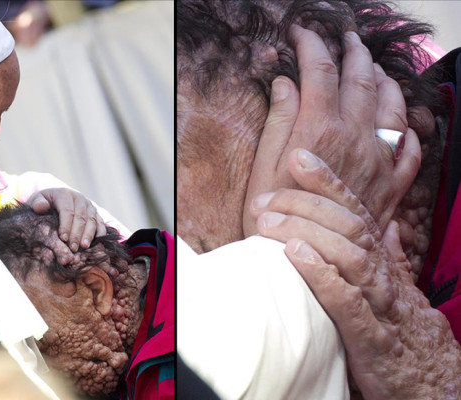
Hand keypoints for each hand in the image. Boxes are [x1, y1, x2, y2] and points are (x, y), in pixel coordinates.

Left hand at [27, 188, 106, 253]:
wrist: (52, 200)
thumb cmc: (43, 204)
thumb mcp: (36, 201)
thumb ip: (37, 203)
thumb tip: (40, 207)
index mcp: (64, 194)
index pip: (67, 211)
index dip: (66, 225)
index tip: (63, 239)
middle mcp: (79, 197)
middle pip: (81, 217)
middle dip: (77, 234)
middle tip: (73, 248)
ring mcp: (89, 205)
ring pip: (92, 220)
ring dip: (89, 234)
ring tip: (84, 247)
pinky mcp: (95, 212)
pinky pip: (100, 222)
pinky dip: (100, 232)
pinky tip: (97, 243)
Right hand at [243, 26, 419, 235]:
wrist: (303, 263)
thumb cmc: (274, 217)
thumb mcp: (264, 164)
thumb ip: (280, 118)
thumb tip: (286, 82)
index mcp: (319, 129)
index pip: (320, 70)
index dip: (311, 46)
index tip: (301, 34)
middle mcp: (355, 139)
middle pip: (360, 80)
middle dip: (353, 53)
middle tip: (346, 38)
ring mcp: (378, 163)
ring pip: (392, 108)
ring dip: (385, 81)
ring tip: (376, 68)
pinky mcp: (390, 188)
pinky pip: (410, 152)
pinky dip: (410, 133)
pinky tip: (406, 126)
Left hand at [252, 149, 460, 398]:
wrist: (430, 382)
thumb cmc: (401, 329)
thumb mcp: (395, 288)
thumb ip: (389, 255)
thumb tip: (388, 225)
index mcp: (381, 261)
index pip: (355, 210)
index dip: (328, 182)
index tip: (299, 158)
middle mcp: (381, 274)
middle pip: (347, 225)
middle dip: (303, 205)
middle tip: (263, 201)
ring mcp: (378, 303)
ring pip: (348, 255)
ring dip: (306, 232)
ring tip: (268, 223)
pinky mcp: (370, 337)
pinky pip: (347, 301)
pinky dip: (322, 275)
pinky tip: (296, 256)